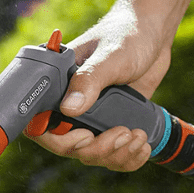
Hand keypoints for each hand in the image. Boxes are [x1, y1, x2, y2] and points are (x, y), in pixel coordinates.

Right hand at [28, 8, 170, 170]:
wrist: (154, 33)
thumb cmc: (128, 33)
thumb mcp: (110, 55)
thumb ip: (89, 79)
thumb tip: (69, 108)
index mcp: (57, 89)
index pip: (40, 127)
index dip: (58, 140)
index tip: (86, 135)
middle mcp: (68, 108)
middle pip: (69, 148)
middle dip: (98, 149)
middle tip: (123, 133)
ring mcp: (90, 119)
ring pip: (91, 155)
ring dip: (116, 155)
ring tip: (138, 136)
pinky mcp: (110, 126)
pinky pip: (111, 156)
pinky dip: (128, 159)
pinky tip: (142, 146)